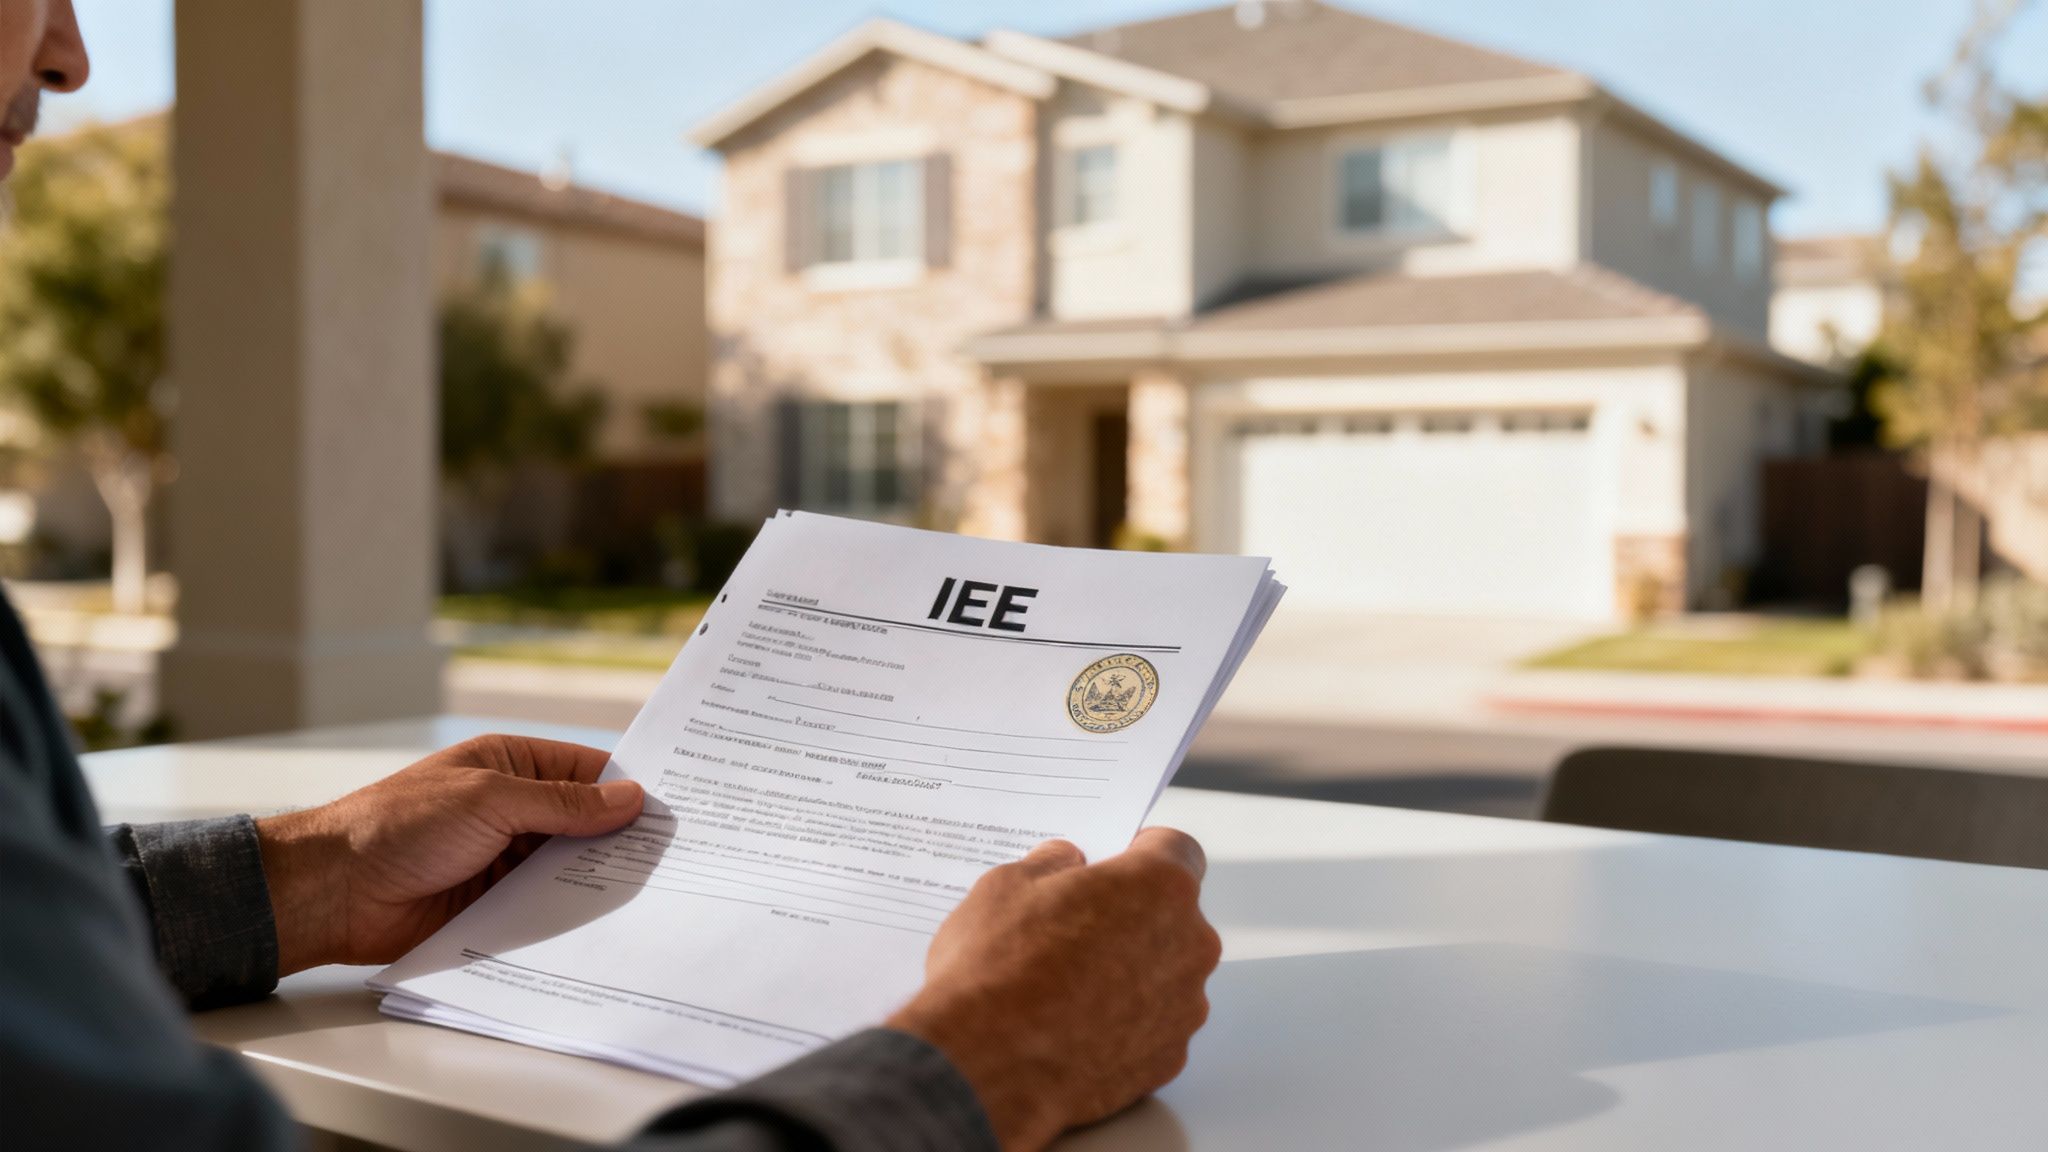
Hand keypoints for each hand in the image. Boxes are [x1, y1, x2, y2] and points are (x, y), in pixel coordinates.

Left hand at [254, 734, 643, 974]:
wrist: (333, 893)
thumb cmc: (397, 824)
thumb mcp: (489, 799)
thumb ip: (562, 803)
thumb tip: (628, 798)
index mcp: (509, 766)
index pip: (586, 769)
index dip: (628, 785)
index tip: (675, 803)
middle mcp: (512, 811)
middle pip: (585, 822)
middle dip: (622, 836)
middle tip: (677, 853)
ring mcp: (504, 860)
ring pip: (569, 868)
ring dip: (599, 879)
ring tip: (654, 890)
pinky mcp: (496, 906)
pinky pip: (546, 908)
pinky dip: (572, 914)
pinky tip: (606, 922)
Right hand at [886, 828, 1220, 1151]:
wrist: (982, 1068)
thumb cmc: (996, 971)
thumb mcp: (1006, 885)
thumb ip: (1051, 865)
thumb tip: (1065, 865)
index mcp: (1159, 887)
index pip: (1177, 850)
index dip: (1142, 852)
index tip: (1114, 863)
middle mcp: (1188, 945)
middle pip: (1172, 915)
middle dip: (1131, 915)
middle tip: (1073, 927)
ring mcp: (1183, 1008)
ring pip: (1164, 973)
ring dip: (1129, 971)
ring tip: (1065, 985)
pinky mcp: (1167, 1059)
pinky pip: (1153, 1026)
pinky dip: (1123, 1022)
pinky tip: (1074, 1025)